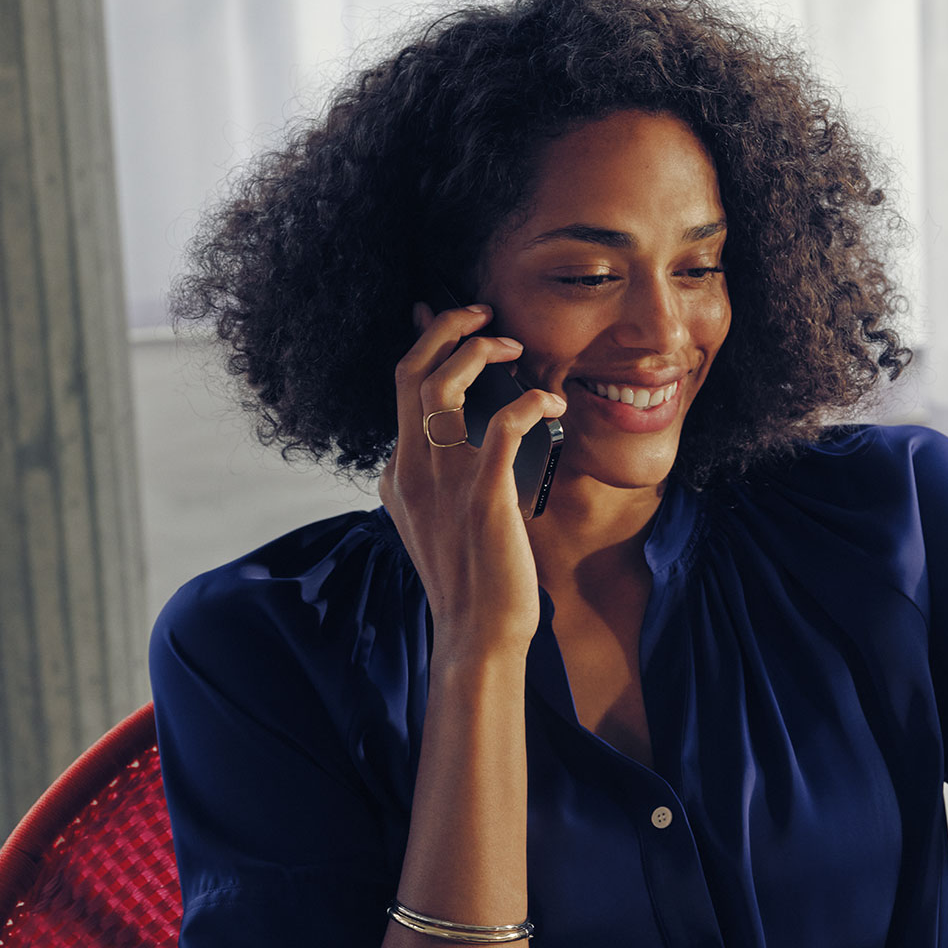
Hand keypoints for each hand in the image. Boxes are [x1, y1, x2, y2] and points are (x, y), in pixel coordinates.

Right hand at [380, 301, 565, 661]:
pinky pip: (499, 428)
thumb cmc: (469, 581)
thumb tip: (442, 450)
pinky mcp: (483, 497)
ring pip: (442, 388)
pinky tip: (550, 400)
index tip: (455, 320)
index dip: (428, 342)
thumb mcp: (431, 523)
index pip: (402, 387)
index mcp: (398, 473)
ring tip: (513, 345)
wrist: (477, 635)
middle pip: (410, 372)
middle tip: (483, 312)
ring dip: (478, 352)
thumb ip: (428, 483)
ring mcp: (443, 483)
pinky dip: (526, 401)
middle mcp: (411, 470)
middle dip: (445, 328)